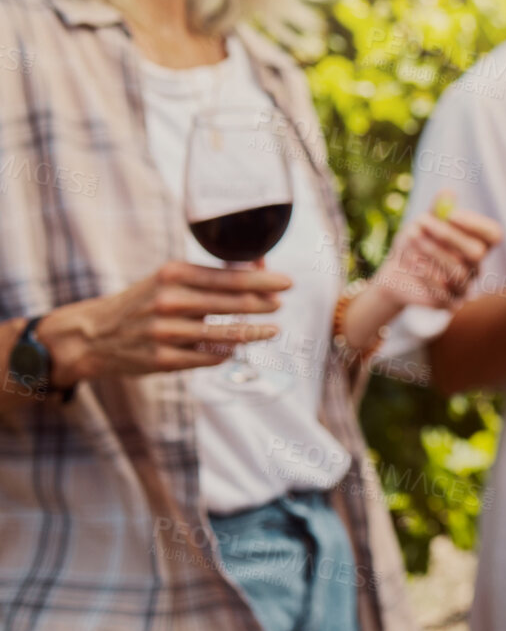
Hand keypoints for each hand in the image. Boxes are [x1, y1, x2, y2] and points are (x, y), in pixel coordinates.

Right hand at [35, 260, 290, 383]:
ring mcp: (165, 332)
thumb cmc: (143, 301)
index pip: (230, 277)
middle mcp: (170, 300)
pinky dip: (226, 352)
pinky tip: (236, 348)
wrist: (94, 333)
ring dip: (254, 332)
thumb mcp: (169, 279)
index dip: (263, 282)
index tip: (286, 283)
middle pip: (233, 303)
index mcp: (174, 274)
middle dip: (264, 304)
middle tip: (281, 304)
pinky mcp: (162, 359)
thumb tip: (258, 271)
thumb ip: (209, 276)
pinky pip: (208, 357)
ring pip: (225, 333)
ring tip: (272, 329)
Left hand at [372, 190, 503, 310]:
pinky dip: (424, 273)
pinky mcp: (449, 304)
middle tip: (421, 221)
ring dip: (430, 251)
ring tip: (408, 237)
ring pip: (457, 271)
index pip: (493, 235)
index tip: (450, 214)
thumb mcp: (423, 222)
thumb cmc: (415, 242)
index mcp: (478, 243)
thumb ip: (437, 209)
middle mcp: (476, 266)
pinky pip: (442, 291)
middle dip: (447, 236)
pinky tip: (409, 259)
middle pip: (476, 252)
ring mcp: (465, 287)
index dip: (475, 225)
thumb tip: (448, 192)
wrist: (395, 272)